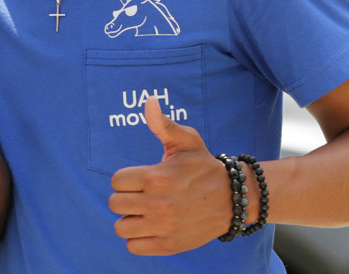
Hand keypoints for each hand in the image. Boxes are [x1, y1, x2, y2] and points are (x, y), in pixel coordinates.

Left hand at [109, 96, 234, 254]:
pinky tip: (150, 228)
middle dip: (125, 198)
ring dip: (130, 220)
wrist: (234, 199)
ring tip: (144, 213)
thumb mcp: (186, 141)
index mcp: (156, 177)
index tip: (140, 180)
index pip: (116, 181)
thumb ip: (162, 124)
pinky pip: (133, 246)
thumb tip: (149, 101)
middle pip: (114, 204)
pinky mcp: (169, 245)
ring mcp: (163, 226)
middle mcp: (157, 204)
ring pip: (121, 228)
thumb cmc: (204, 168)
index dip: (125, 179)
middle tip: (141, 196)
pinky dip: (138, 239)